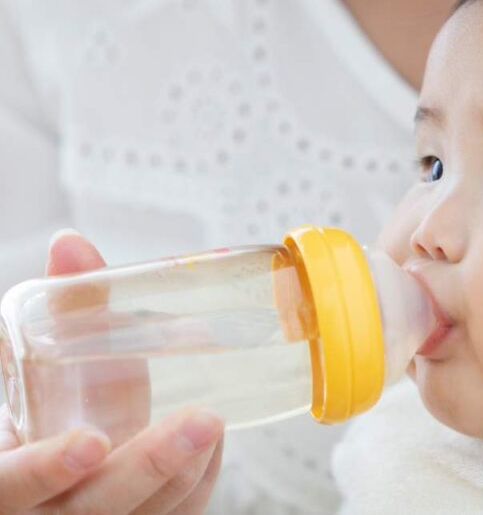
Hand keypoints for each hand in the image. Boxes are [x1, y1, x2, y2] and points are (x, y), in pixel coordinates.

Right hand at [0, 231, 224, 513]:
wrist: (50, 485)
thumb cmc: (42, 422)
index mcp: (2, 484)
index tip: (90, 441)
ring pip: (148, 514)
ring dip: (187, 469)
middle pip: (97, 507)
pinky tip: (212, 441)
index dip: (43, 470)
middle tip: (202, 420)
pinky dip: (199, 479)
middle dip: (152, 466)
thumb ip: (57, 314)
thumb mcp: (34, 376)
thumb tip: (70, 244)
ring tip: (211, 421)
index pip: (8, 488)